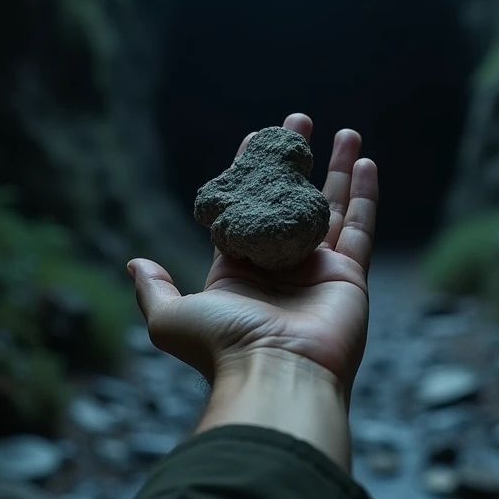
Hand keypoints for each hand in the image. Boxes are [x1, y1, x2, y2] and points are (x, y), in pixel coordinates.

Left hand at [128, 113, 377, 393]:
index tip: (256, 138)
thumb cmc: (221, 345)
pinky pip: (359, 227)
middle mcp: (279, 266)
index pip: (246, 210)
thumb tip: (134, 262)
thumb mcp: (169, 317)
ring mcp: (317, 269)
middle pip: (290, 201)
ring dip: (337, 168)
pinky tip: (364, 161)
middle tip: (299, 123)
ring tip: (343, 132)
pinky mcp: (348, 276)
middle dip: (296, 162)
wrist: (275, 375)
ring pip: (330, 207)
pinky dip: (364, 195)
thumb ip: (154, 287)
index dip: (250, 173)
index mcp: (238, 270)